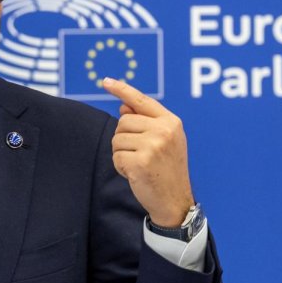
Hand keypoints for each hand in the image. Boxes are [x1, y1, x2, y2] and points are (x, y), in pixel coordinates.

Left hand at [101, 77, 194, 227]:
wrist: (175, 201)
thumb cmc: (167, 171)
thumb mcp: (165, 142)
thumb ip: (146, 122)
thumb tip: (123, 107)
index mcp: (171, 122)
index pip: (141, 101)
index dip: (122, 90)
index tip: (105, 81)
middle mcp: (164, 130)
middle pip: (123, 122)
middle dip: (124, 139)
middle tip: (141, 155)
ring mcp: (153, 146)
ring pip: (117, 139)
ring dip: (122, 154)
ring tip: (140, 165)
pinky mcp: (140, 162)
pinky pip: (116, 157)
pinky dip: (121, 167)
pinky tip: (136, 174)